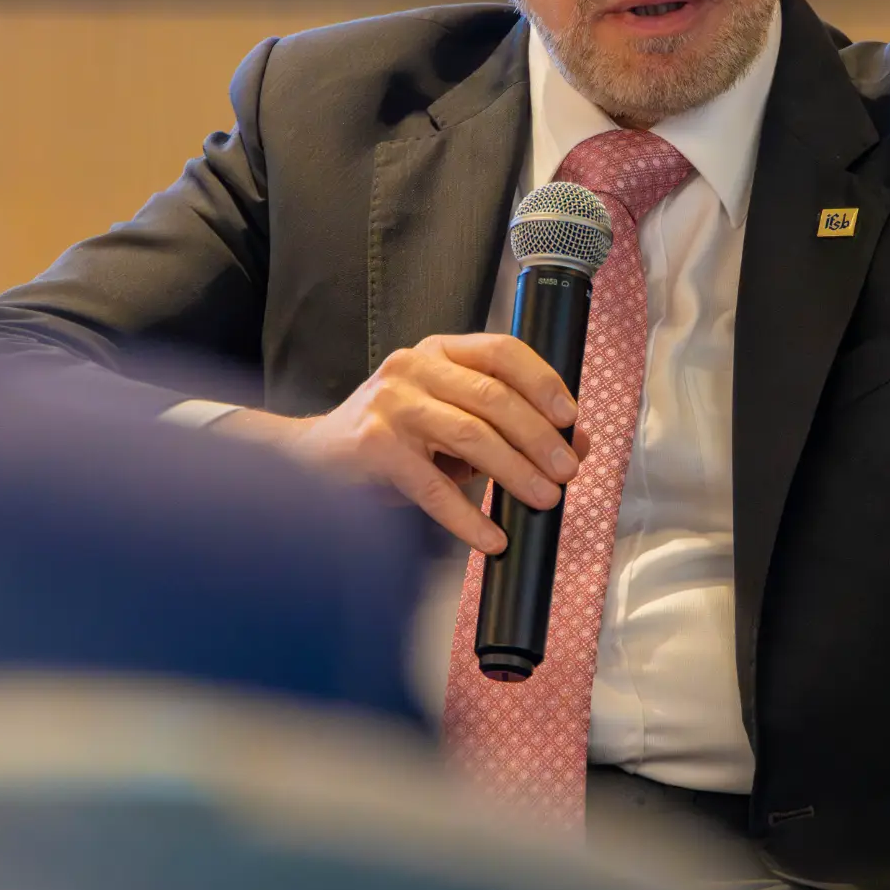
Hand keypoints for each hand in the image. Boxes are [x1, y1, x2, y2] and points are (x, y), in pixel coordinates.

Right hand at [222, 334, 588, 554]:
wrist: (311, 460)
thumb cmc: (394, 440)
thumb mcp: (451, 419)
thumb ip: (508, 425)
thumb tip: (578, 444)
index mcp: (439, 351)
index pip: (501, 351)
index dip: (542, 382)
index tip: (570, 417)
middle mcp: (414, 367)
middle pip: (493, 398)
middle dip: (538, 438)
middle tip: (566, 471)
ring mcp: (391, 403)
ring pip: (470, 436)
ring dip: (515, 472)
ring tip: (544, 499)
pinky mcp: (374, 446)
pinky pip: (433, 487)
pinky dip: (468, 518)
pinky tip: (491, 538)